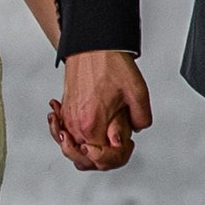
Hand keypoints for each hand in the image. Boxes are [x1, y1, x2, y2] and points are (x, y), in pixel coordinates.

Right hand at [50, 50, 150, 172]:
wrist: (92, 44)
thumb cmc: (110, 63)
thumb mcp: (137, 92)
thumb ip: (141, 119)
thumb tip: (136, 130)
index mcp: (92, 125)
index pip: (103, 160)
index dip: (119, 156)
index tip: (126, 144)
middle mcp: (75, 124)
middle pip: (83, 161)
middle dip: (103, 159)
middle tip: (117, 144)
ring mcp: (67, 117)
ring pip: (71, 150)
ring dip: (85, 152)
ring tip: (100, 144)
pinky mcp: (65, 109)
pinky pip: (62, 133)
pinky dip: (69, 137)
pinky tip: (82, 132)